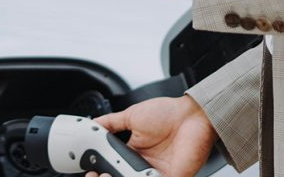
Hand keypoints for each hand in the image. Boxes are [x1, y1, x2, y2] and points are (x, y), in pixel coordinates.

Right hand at [83, 95, 217, 176]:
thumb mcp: (132, 116)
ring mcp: (156, 174)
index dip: (100, 171)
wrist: (193, 114)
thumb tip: (91, 124)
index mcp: (133, 153)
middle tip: (97, 175)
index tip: (90, 170)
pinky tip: (130, 175)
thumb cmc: (169, 113)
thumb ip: (111, 122)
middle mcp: (143, 166)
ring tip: (107, 175)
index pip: (112, 167)